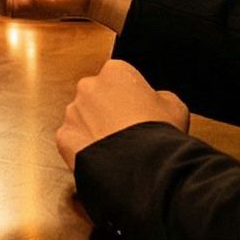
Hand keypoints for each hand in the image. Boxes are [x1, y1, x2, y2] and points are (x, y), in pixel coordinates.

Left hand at [56, 58, 189, 164]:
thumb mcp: (175, 106)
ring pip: (83, 118)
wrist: (142, 168)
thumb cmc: (158, 135)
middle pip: (98, 96)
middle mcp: (88, 86)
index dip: (132, 96)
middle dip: (109, 111)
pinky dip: (84, 148)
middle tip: (128, 131)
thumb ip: (159, 96)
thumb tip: (154, 101)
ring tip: (117, 149)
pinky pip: (73, 140)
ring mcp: (73, 112)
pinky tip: (103, 158)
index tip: (139, 111)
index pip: (120, 78)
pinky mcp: (63, 137)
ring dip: (95, 129)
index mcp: (115, 71)